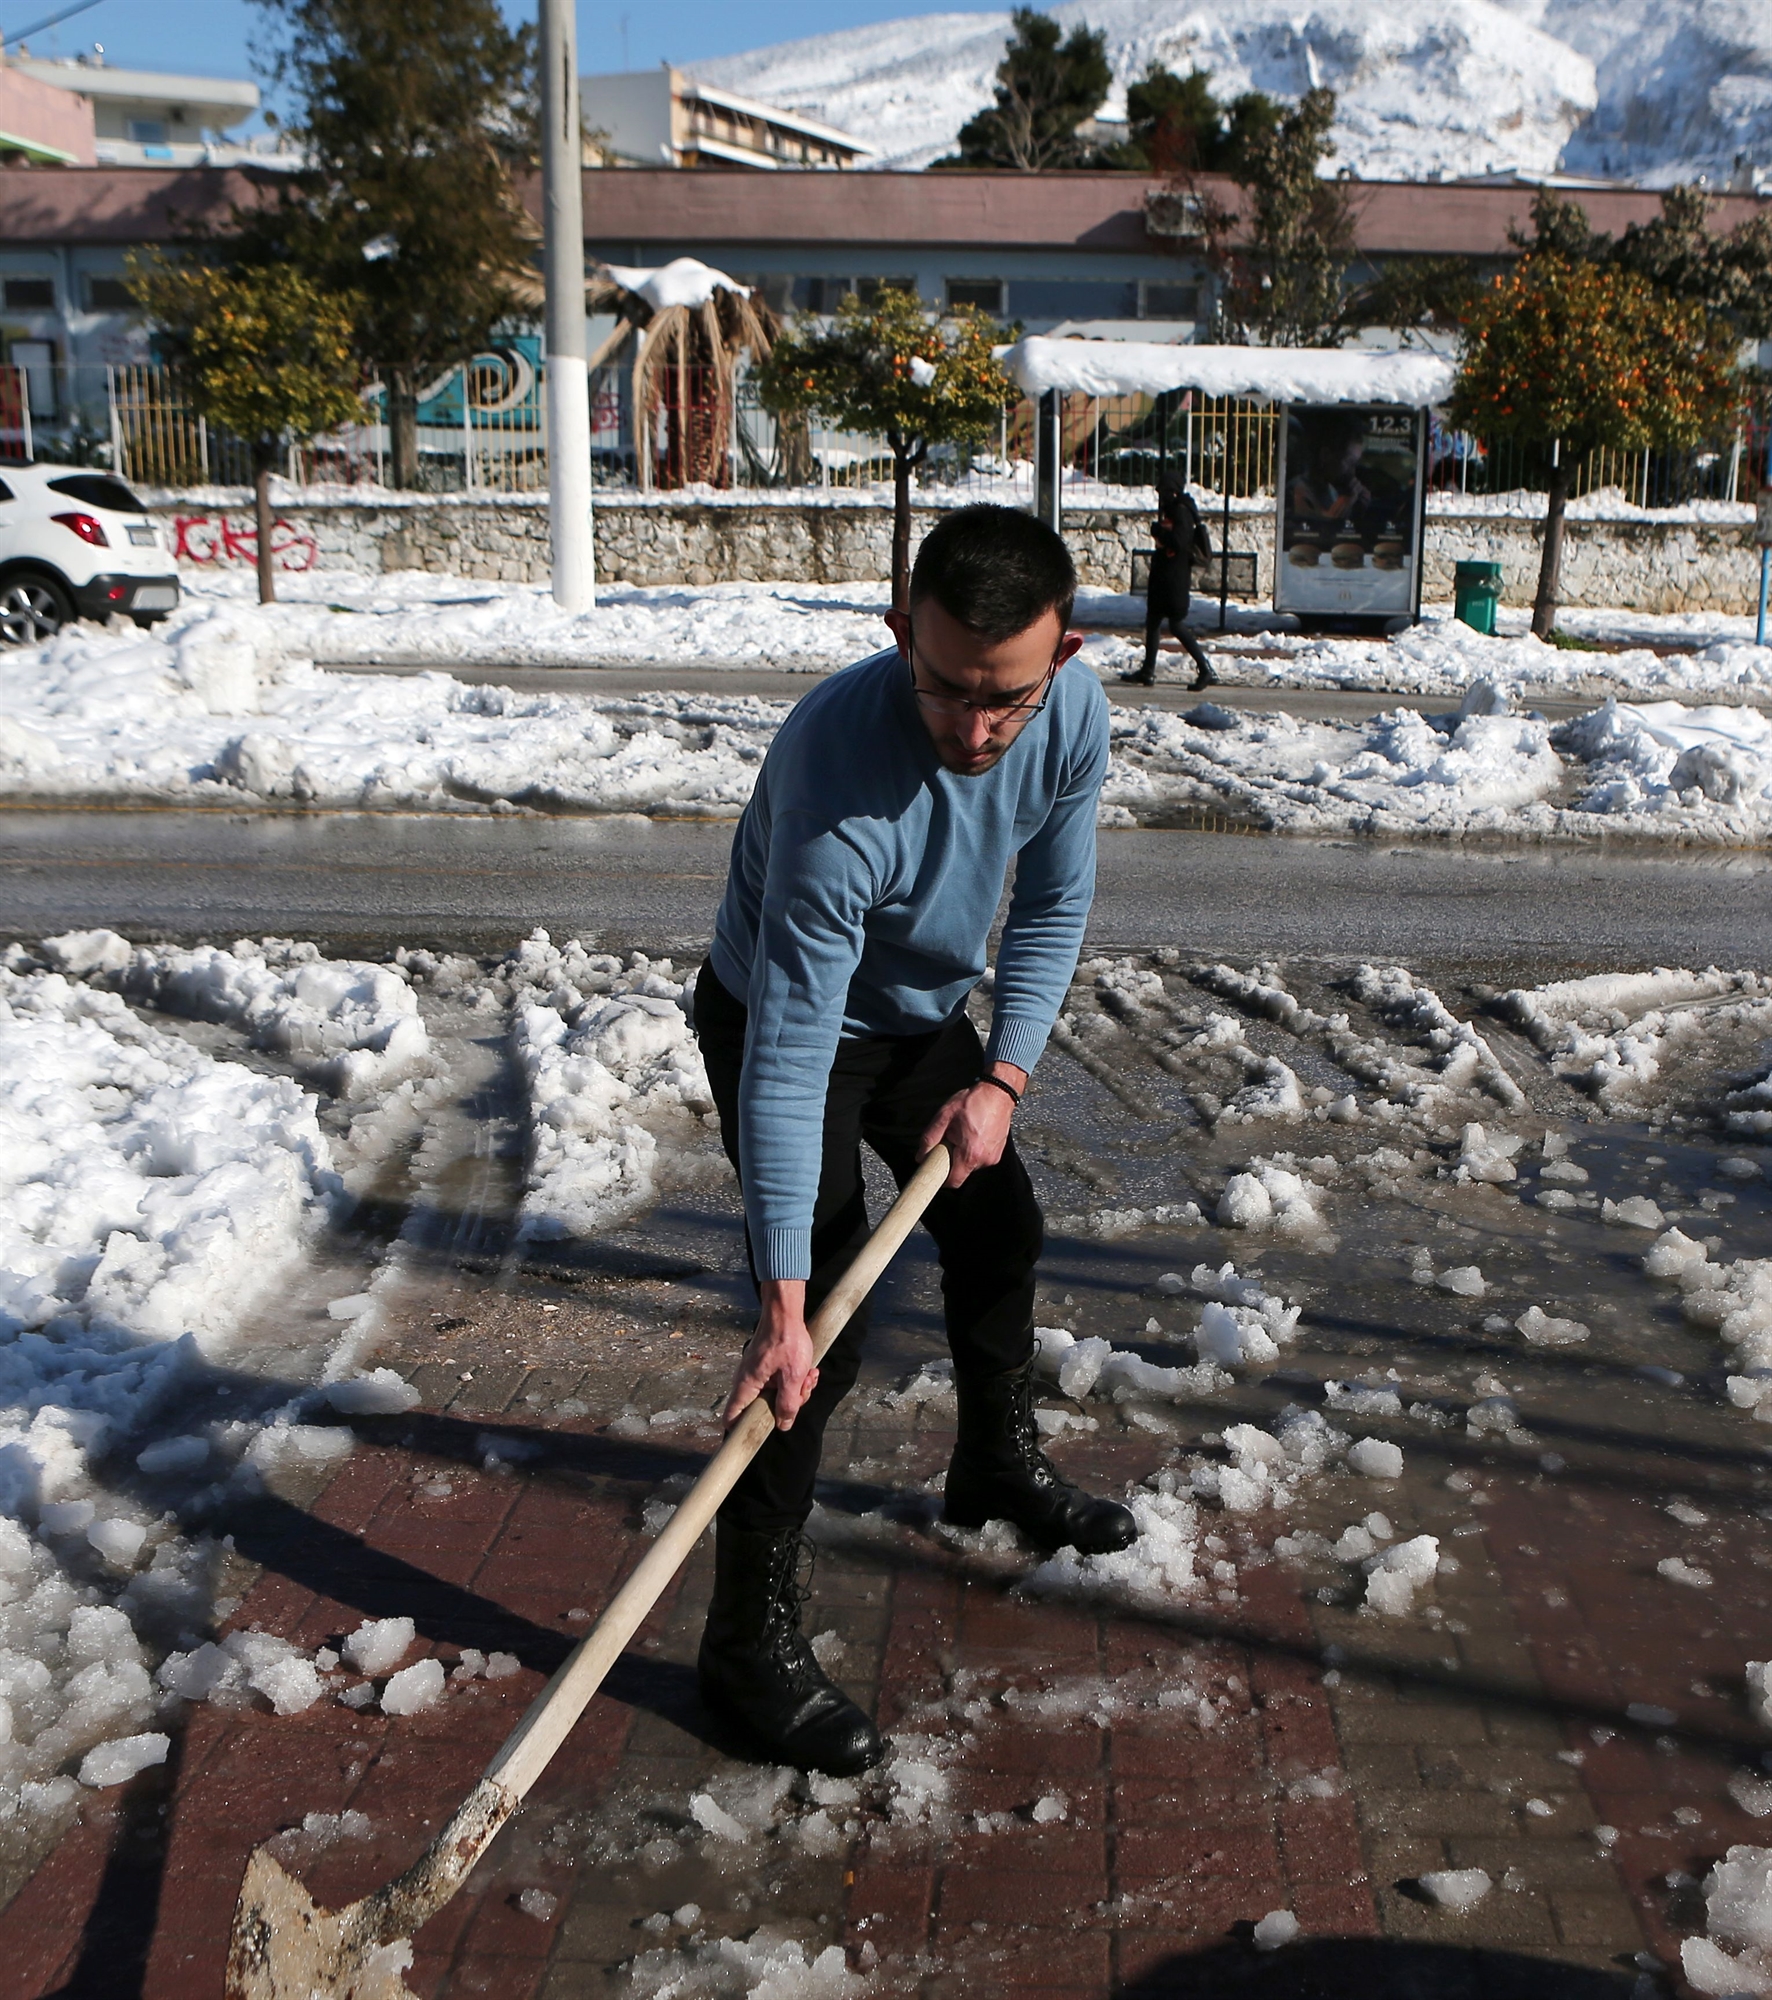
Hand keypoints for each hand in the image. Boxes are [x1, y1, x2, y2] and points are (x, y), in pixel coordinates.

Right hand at [723, 1279, 818, 1431]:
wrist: (785, 1310)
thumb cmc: (786, 1339)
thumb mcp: (793, 1377)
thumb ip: (788, 1404)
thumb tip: (783, 1425)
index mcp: (747, 1386)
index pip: (732, 1418)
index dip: (740, 1431)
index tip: (756, 1436)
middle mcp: (746, 1380)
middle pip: (762, 1407)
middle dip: (787, 1404)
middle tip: (804, 1390)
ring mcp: (756, 1372)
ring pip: (775, 1393)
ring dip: (795, 1389)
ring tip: (810, 1375)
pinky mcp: (766, 1365)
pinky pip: (778, 1380)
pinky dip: (793, 1378)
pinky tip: (808, 1369)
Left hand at [917, 1064, 1026, 1187]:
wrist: (998, 1093)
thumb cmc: (973, 1102)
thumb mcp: (944, 1116)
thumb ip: (930, 1138)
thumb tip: (921, 1156)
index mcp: (970, 1154)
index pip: (954, 1182)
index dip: (942, 1180)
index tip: (935, 1171)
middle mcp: (984, 1160)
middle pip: (962, 1172)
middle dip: (952, 1161)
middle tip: (950, 1140)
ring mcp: (993, 1157)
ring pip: (971, 1165)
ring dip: (964, 1155)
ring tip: (964, 1134)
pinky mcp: (998, 1152)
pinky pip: (980, 1158)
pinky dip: (974, 1150)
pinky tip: (973, 1134)